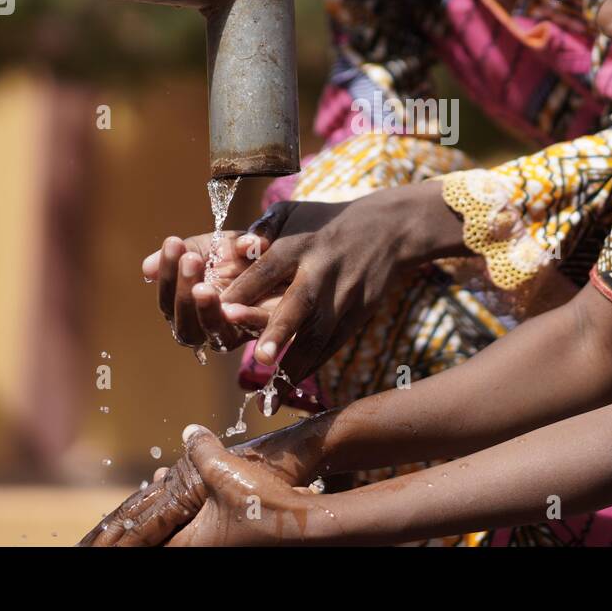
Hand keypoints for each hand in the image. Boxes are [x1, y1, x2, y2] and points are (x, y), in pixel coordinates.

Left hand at [79, 415, 336, 545]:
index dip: (113, 538)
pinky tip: (173, 492)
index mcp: (187, 544)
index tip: (88, 543)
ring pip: (171, 534)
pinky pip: (189, 529)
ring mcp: (213, 548)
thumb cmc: (267, 504)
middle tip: (95, 538)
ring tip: (134, 505)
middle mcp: (198, 550)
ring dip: (153, 520)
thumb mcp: (226, 473)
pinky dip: (177, 514)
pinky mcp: (226, 542)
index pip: (139, 540)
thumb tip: (189, 432)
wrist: (311, 524)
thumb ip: (201, 451)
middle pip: (152, 541)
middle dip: (127, 533)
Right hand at [143, 232, 283, 353]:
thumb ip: (187, 253)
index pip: (168, 299)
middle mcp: (205, 325)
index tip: (173, 243)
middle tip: (191, 260)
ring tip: (203, 287)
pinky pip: (251, 330)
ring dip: (206, 310)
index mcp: (188, 305)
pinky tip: (234, 308)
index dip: (168, 273)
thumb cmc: (241, 254)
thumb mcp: (213, 246)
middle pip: (184, 323)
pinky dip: (243, 319)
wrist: (285, 255)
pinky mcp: (262, 333)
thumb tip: (146, 267)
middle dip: (183, 292)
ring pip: (211, 332)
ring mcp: (232, 333)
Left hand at [220, 183, 464, 389]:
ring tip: (271, 398)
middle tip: (259, 357)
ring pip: (318, 335)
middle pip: (299, 304)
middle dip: (280, 331)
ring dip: (295, 365)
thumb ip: (261, 228)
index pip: (269, 268)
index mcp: (299, 244)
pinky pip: (332, 347)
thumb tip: (232, 250)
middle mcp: (321, 272)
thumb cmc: (325, 221)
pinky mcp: (358, 315)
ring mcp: (343, 296)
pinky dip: (310, 369)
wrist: (389, 229)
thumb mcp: (292, 212)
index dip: (246, 289)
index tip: (222, 310)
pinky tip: (288, 390)